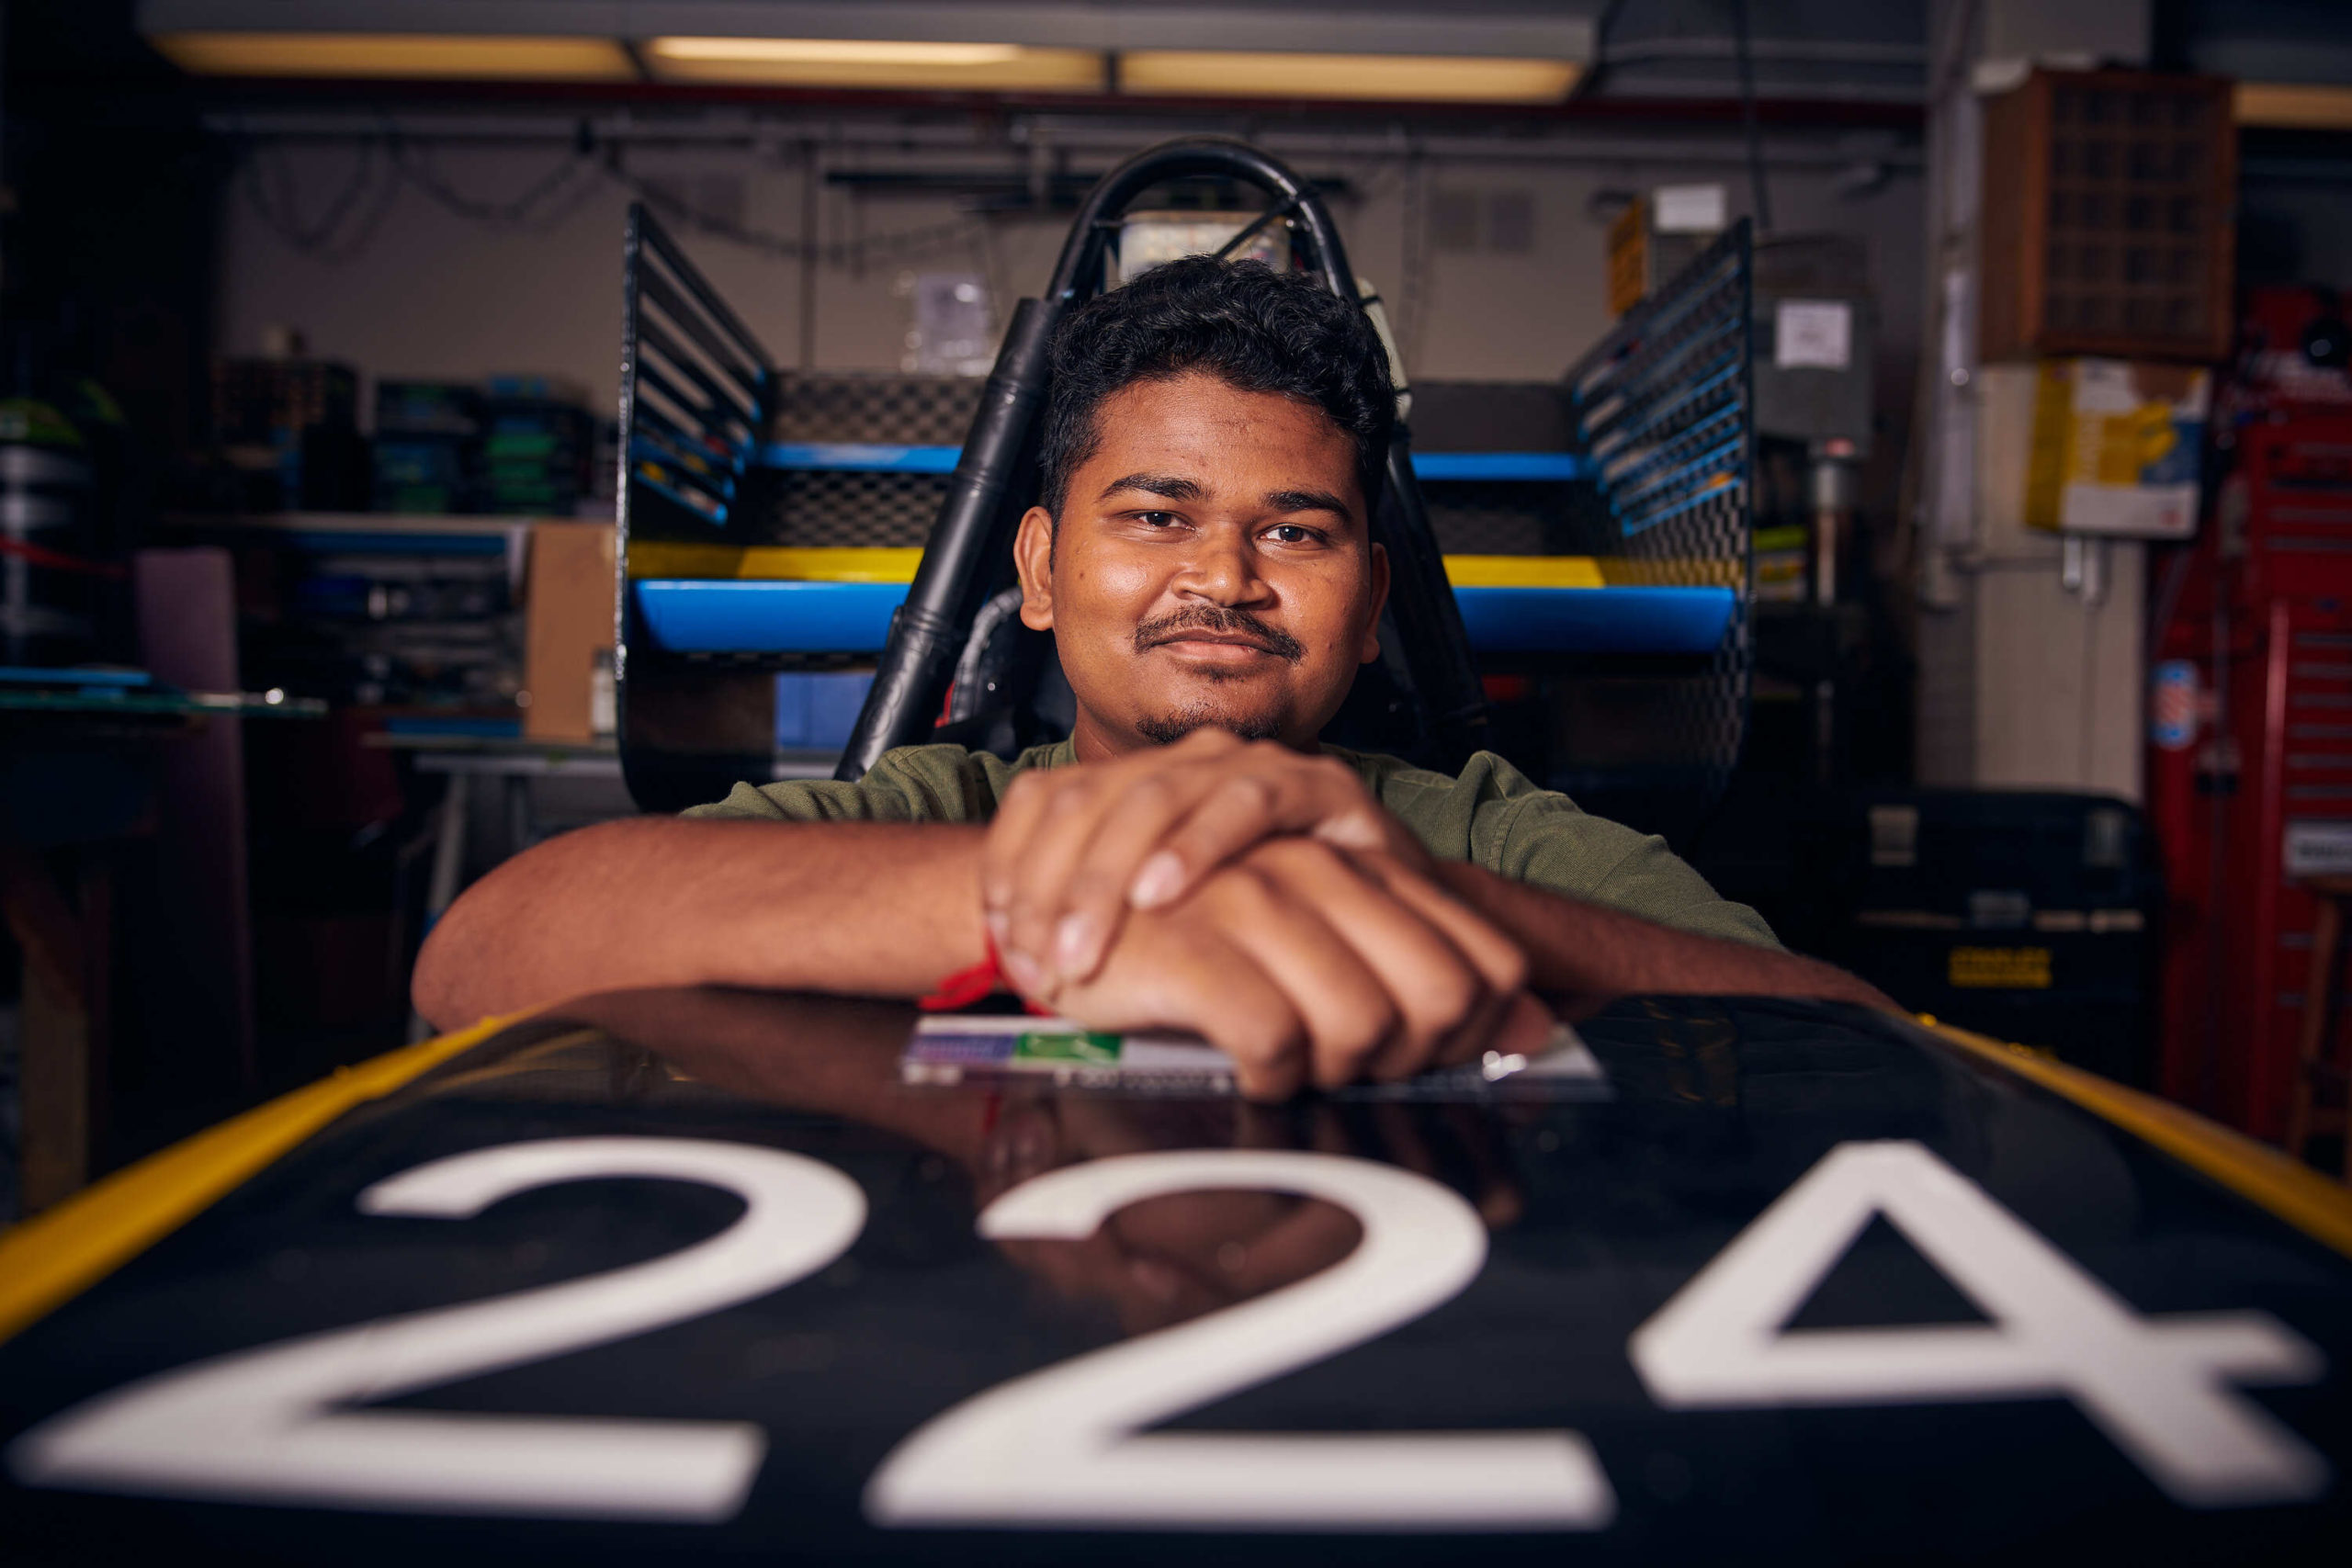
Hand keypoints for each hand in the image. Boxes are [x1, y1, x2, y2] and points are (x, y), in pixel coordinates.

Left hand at [983, 730, 1430, 994]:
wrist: (1392, 911)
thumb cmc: (1273, 915)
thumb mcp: (1168, 915)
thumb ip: (1103, 915)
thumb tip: (1011, 951)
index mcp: (1141, 779)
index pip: (1047, 800)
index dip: (1012, 864)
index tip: (998, 939)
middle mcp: (1188, 760)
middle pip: (1090, 800)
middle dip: (1052, 885)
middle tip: (1037, 961)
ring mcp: (1251, 765)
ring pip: (1155, 798)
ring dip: (1109, 876)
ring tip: (1084, 944)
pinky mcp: (1314, 784)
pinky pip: (1247, 802)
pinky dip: (1198, 846)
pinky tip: (1164, 891)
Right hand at [1032, 836, 1552, 1098]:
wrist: (1053, 903)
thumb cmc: (1192, 928)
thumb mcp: (1316, 932)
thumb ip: (1421, 968)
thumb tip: (1540, 1030)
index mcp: (1362, 858)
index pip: (1482, 962)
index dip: (1468, 1035)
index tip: (1416, 1060)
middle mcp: (1322, 866)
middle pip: (1441, 999)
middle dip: (1412, 1062)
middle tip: (1356, 1076)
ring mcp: (1257, 897)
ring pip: (1364, 1024)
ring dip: (1337, 1073)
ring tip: (1296, 1068)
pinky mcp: (1194, 941)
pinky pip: (1274, 1039)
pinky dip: (1270, 1077)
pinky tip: (1247, 1071)